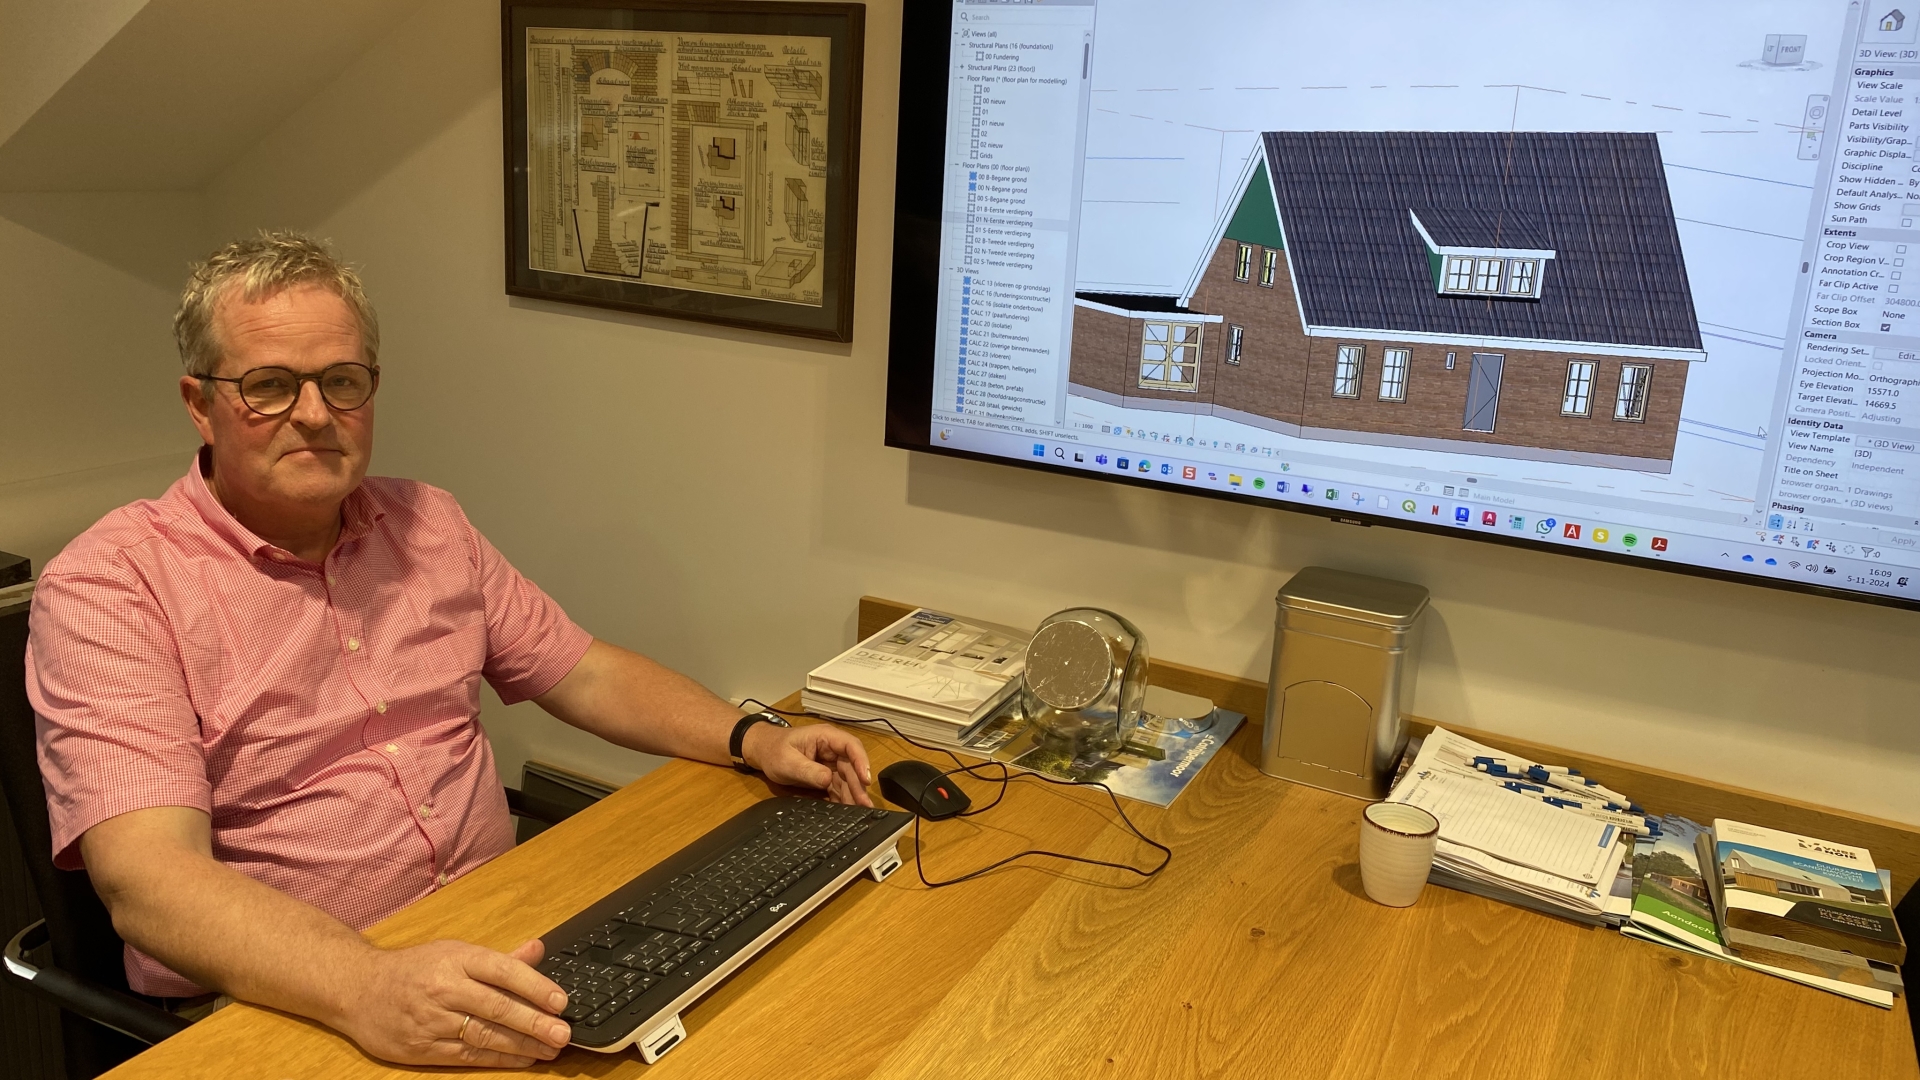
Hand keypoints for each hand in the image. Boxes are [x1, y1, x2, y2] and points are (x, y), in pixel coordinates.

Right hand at [335, 938, 570, 1067]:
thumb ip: (498, 958)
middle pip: (495, 1007)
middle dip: (534, 1022)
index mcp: (455, 958)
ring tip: (550, 1049)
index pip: (501, 970)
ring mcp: (431, 1020)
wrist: (357, 989)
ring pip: (484, 1035)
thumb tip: (538, 949)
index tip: (560, 1001)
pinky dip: (498, 1059)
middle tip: (563, 1033)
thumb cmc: (414, 968)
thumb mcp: (453, 952)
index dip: (534, 985)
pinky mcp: (421, 1048)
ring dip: (521, 1045)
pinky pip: (466, 1056)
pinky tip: (522, 1060)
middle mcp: (444, 988)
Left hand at [744, 722, 873, 805]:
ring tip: (860, 811)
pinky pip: (837, 786)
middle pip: (851, 767)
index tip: (865, 780)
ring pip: (846, 779)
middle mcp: (831, 749)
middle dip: (858, 786)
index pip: (850, 746)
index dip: (861, 762)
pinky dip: (842, 797)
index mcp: (824, 737)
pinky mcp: (825, 775)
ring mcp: (829, 763)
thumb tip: (828, 780)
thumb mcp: (788, 761)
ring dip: (852, 794)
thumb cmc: (773, 750)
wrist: (763, 752)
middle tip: (864, 804)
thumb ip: (808, 771)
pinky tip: (846, 809)